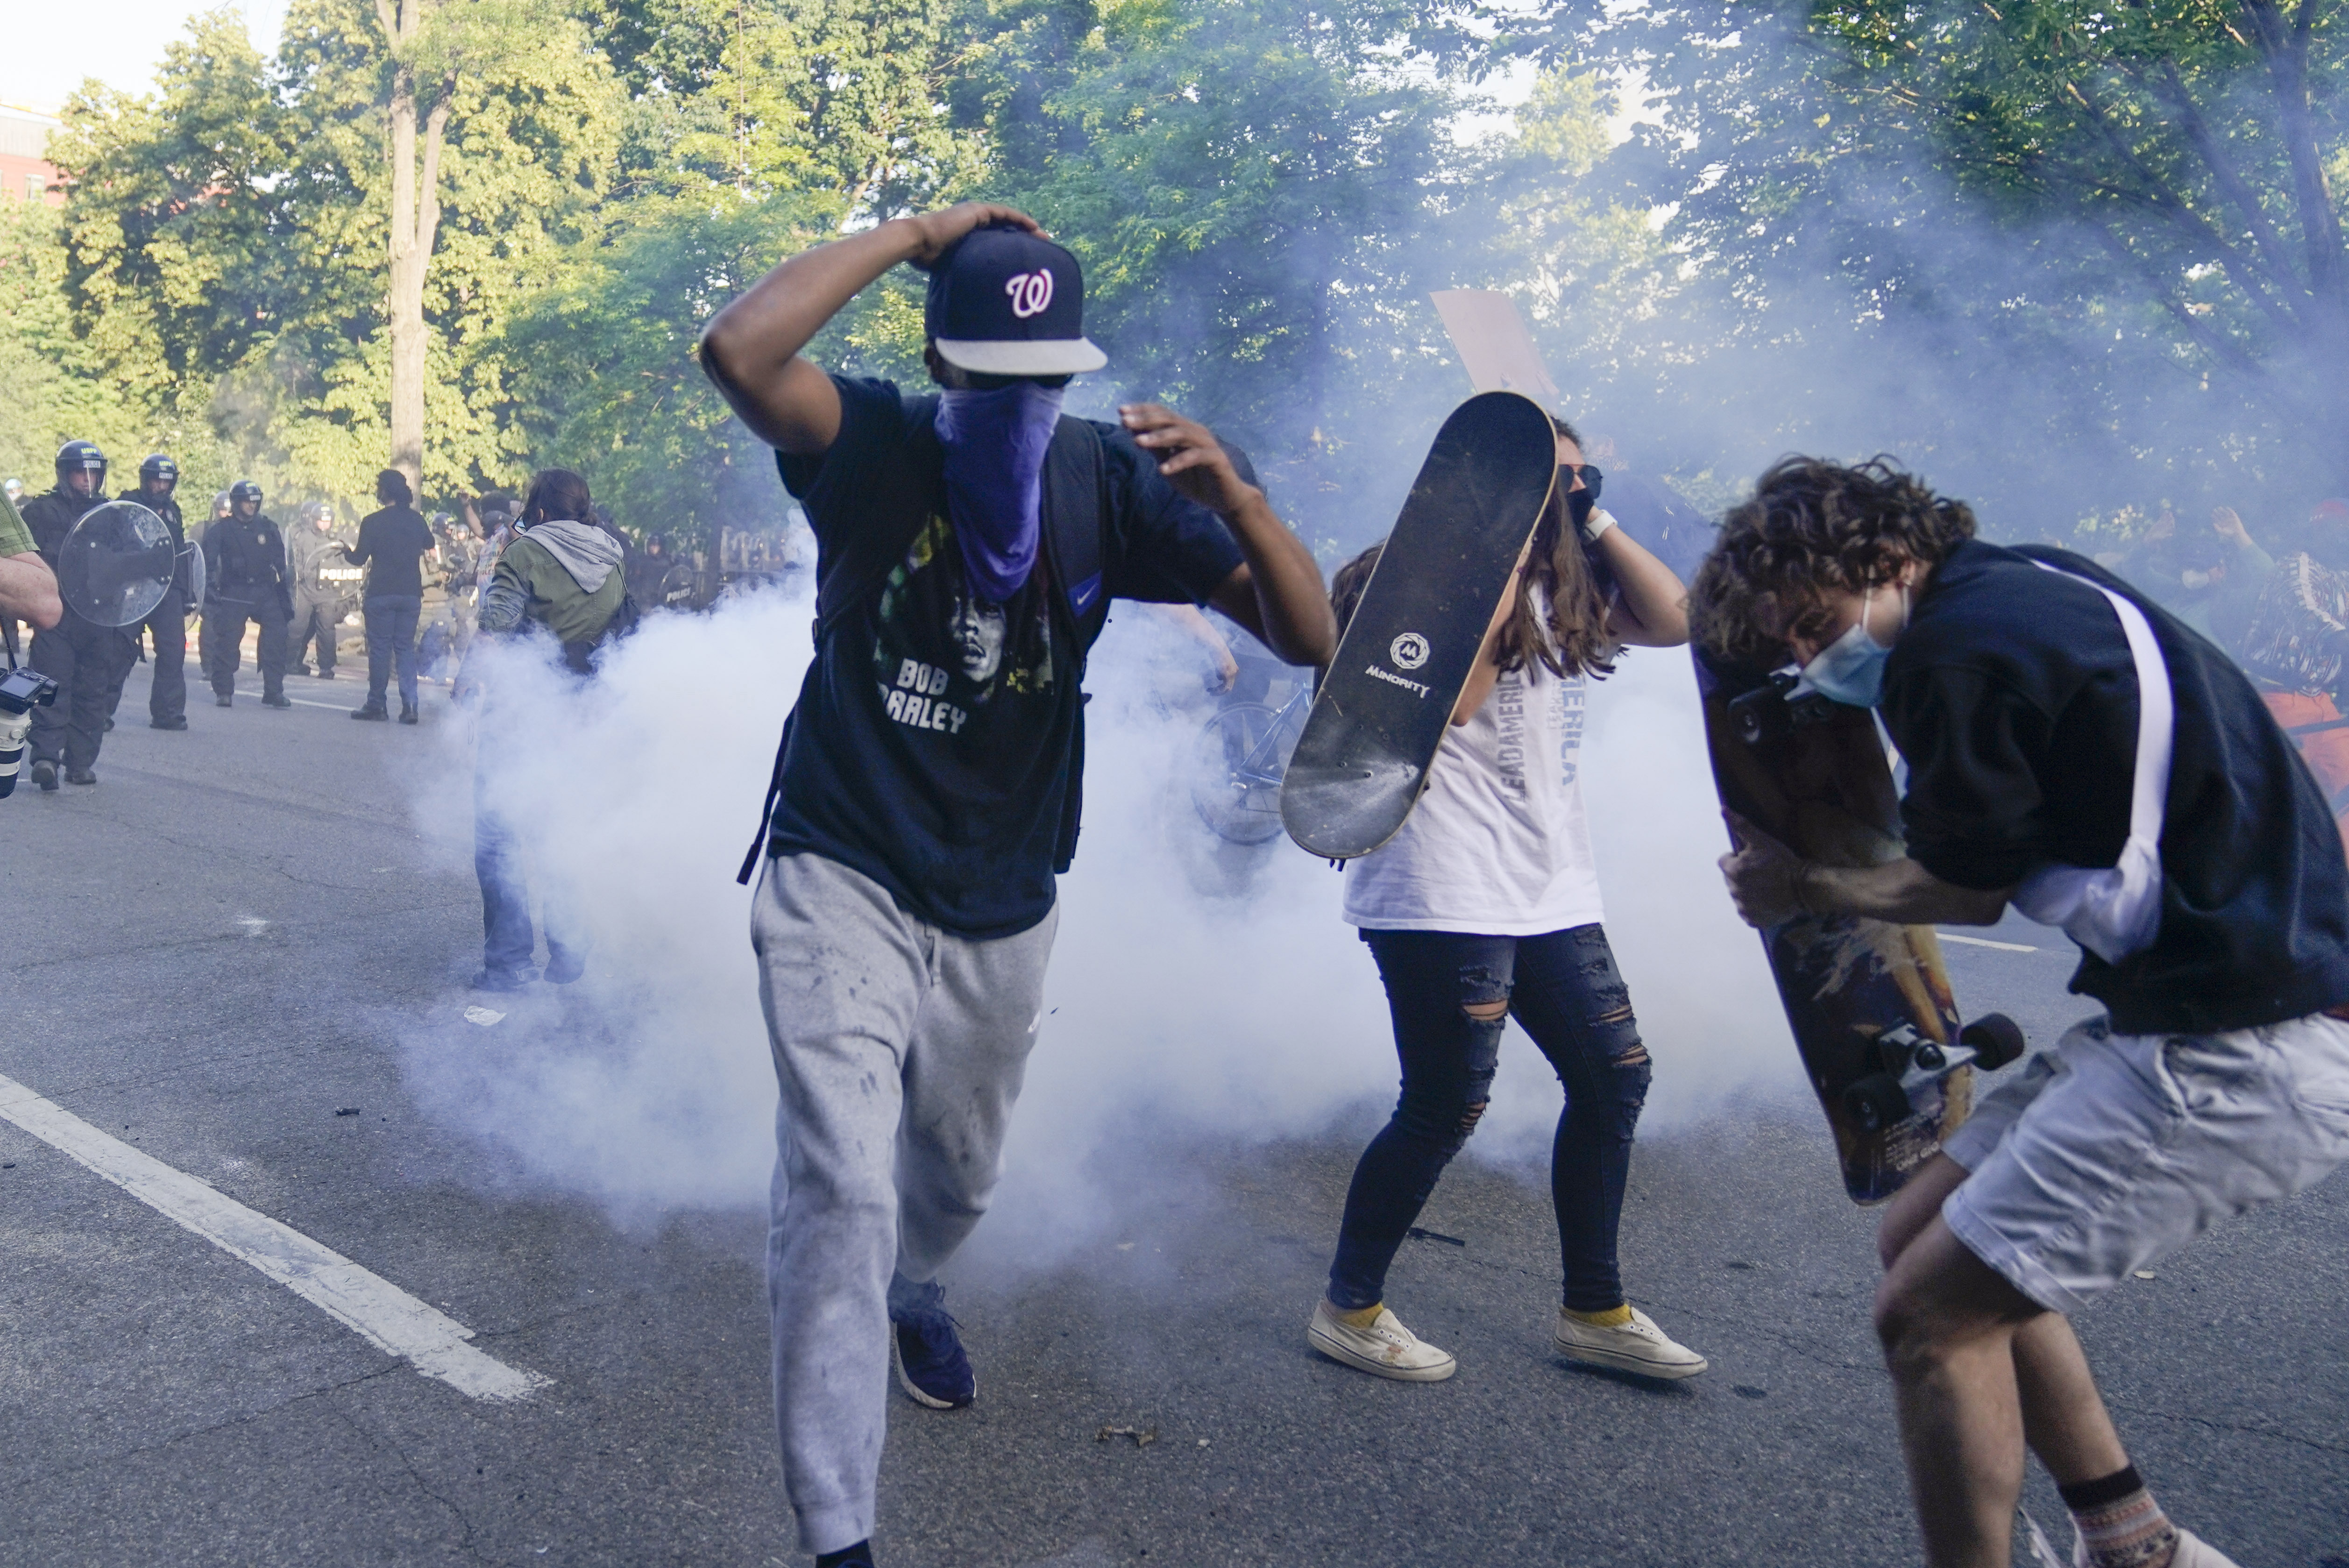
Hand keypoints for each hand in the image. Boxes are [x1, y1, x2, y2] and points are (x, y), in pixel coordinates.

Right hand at [902, 203, 1045, 270]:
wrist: (917, 243)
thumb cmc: (928, 259)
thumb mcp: (953, 267)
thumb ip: (965, 273)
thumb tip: (974, 298)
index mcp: (969, 234)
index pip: (997, 239)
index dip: (1013, 246)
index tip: (1027, 258)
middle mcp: (973, 221)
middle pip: (1006, 228)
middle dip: (1026, 237)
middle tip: (1044, 249)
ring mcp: (975, 214)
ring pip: (1008, 219)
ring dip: (1027, 227)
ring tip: (1044, 238)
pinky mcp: (976, 211)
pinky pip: (1003, 213)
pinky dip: (1019, 219)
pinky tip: (1033, 226)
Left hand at [1120, 404, 1254, 514]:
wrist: (1225, 499)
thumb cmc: (1195, 480)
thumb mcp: (1168, 464)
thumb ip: (1155, 449)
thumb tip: (1133, 433)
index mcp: (1184, 429)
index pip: (1162, 413)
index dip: (1142, 410)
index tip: (1120, 411)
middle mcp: (1195, 431)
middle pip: (1169, 419)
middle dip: (1145, 420)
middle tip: (1125, 422)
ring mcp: (1207, 444)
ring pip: (1181, 434)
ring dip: (1158, 438)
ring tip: (1138, 442)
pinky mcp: (1216, 459)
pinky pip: (1195, 456)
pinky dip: (1178, 462)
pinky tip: (1163, 470)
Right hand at [1211, 651, 1238, 692]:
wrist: (1217, 646)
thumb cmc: (1216, 652)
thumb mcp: (1221, 663)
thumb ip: (1221, 671)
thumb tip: (1220, 679)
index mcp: (1235, 669)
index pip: (1230, 682)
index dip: (1222, 687)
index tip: (1214, 688)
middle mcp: (1235, 672)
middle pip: (1229, 687)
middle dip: (1220, 692)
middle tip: (1211, 692)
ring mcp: (1232, 673)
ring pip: (1226, 688)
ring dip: (1218, 692)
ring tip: (1210, 691)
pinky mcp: (1227, 674)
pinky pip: (1223, 687)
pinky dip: (1217, 690)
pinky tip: (1211, 689)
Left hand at [1718, 810, 1812, 928]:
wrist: (1804, 888)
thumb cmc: (1783, 862)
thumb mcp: (1762, 841)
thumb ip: (1741, 826)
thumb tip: (1723, 809)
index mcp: (1732, 871)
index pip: (1725, 861)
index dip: (1738, 858)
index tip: (1754, 859)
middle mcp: (1733, 891)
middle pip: (1731, 879)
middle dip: (1742, 874)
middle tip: (1762, 872)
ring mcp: (1742, 907)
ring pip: (1739, 895)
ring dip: (1748, 890)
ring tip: (1767, 885)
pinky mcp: (1752, 920)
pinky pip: (1747, 911)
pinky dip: (1755, 906)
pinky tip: (1768, 899)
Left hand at [2211, 506, 2249, 544]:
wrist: (2237, 534)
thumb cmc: (2229, 534)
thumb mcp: (2221, 531)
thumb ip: (2217, 528)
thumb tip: (2213, 523)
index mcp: (2222, 524)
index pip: (2217, 519)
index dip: (2214, 517)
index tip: (2212, 514)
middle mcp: (2225, 521)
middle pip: (2220, 515)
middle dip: (2217, 512)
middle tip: (2214, 509)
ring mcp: (2230, 519)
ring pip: (2225, 513)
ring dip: (2222, 510)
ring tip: (2219, 508)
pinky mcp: (2235, 518)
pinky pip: (2232, 513)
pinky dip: (2230, 510)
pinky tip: (2227, 508)